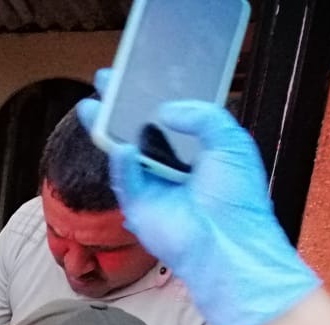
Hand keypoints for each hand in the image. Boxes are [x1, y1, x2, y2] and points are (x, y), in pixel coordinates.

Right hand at [78, 71, 318, 324]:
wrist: (228, 243)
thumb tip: (167, 110)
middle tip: (106, 83)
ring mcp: (152, 186)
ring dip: (107, 129)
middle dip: (120, 107)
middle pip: (139, 130)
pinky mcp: (138, 205)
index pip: (169, 118)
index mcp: (196, 152)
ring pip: (123, 151)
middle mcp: (171, 168)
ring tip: (92, 107)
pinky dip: (120, 161)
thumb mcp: (231, 142)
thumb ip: (203, 116)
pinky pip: (124, 178)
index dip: (153, 96)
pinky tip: (121, 145)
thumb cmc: (237, 201)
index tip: (140, 76)